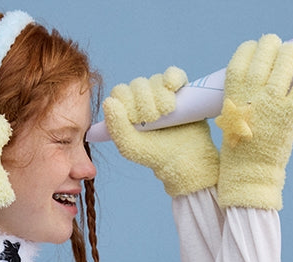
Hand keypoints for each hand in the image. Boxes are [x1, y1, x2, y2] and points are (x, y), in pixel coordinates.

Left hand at [102, 68, 218, 196]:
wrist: (183, 157)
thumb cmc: (153, 154)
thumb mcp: (129, 146)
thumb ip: (116, 126)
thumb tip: (110, 101)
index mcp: (125, 110)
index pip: (120, 92)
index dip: (128, 103)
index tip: (137, 121)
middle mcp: (141, 98)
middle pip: (137, 85)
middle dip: (145, 104)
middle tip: (154, 120)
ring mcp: (160, 92)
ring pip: (155, 80)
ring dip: (160, 97)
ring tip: (167, 113)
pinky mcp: (179, 89)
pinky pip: (172, 73)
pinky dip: (172, 78)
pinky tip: (174, 89)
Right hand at [215, 34, 292, 208]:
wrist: (249, 175)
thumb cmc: (240, 147)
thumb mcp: (231, 118)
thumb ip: (243, 97)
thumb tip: (261, 78)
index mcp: (233, 94)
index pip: (243, 54)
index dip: (253, 49)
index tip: (259, 54)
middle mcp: (251, 93)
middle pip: (267, 48)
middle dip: (276, 47)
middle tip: (281, 56)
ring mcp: (271, 102)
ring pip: (288, 58)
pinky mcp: (289, 113)